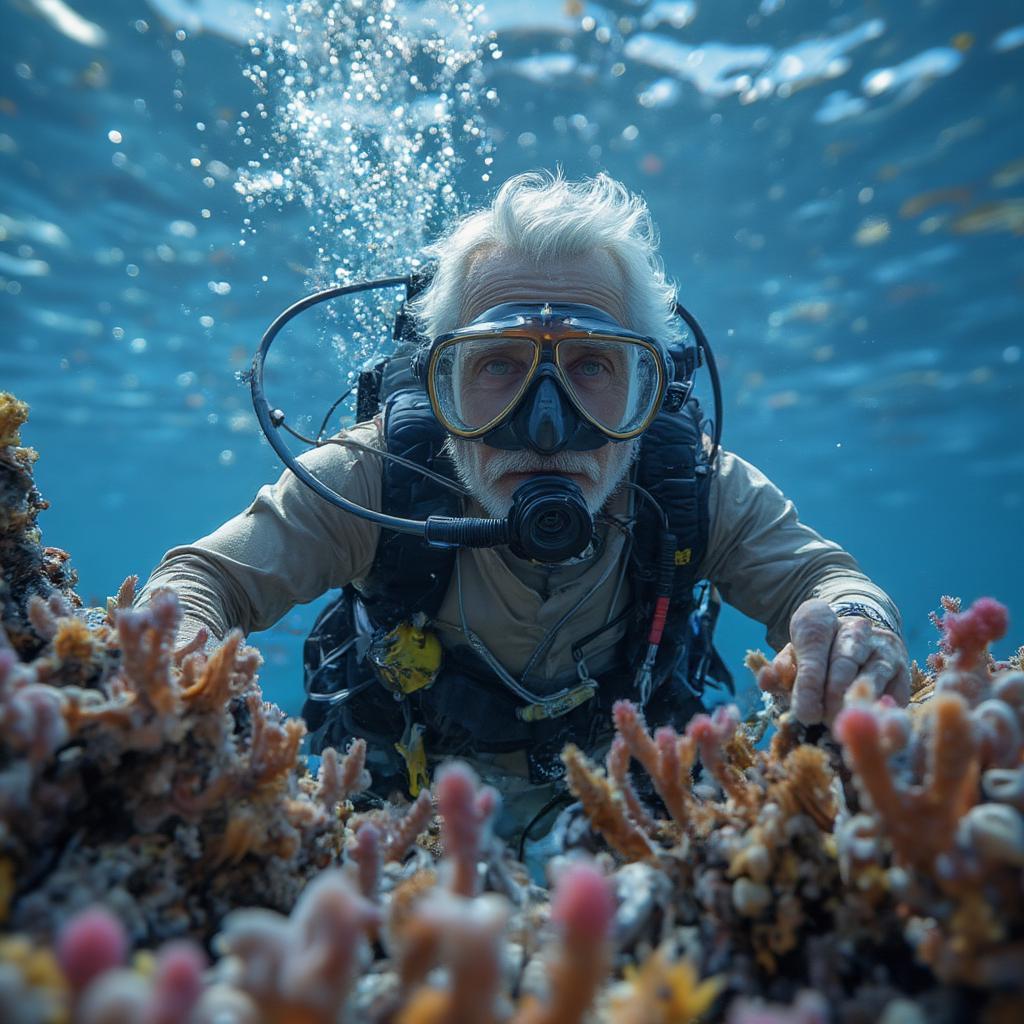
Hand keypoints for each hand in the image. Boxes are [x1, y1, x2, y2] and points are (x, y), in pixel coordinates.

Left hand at [762, 599, 909, 725]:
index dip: (809, 684)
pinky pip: (895, 692)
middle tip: (820, 721)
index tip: (804, 713)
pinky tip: (866, 722)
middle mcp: (856, 628)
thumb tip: (767, 681)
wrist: (855, 636)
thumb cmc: (817, 654)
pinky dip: (881, 709)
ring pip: (872, 676)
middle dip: (831, 695)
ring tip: (840, 723)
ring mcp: (882, 647)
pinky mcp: (902, 667)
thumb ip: (779, 669)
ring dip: (855, 702)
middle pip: (844, 662)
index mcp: (820, 621)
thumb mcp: (793, 655)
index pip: (814, 650)